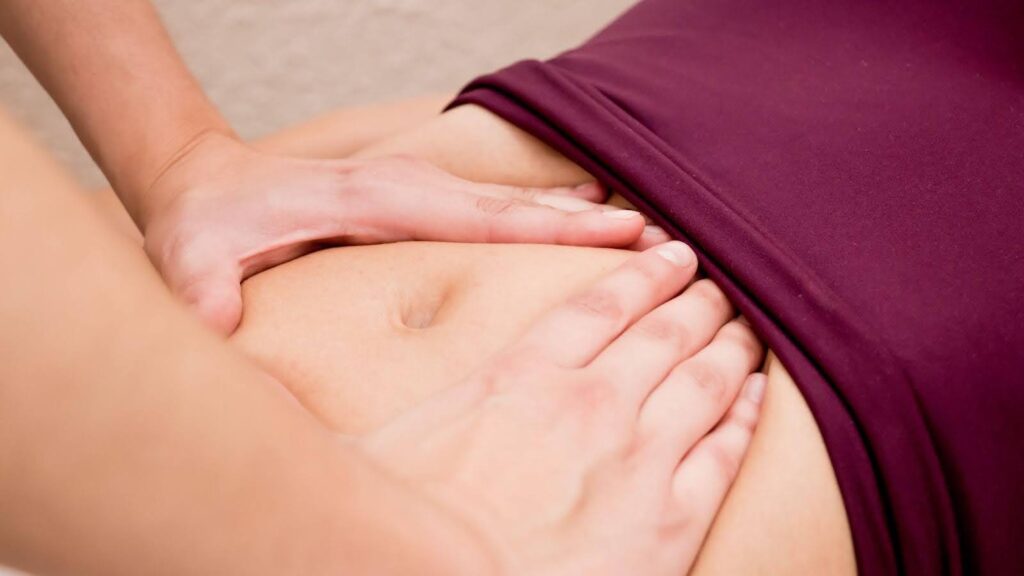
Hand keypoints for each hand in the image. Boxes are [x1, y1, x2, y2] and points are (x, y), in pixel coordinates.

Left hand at [142, 133, 661, 332]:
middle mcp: (411, 189)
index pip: (484, 217)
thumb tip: (215, 320)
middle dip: (593, 222)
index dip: (554, 227)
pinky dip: (544, 213)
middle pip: (520, 207)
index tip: (620, 230)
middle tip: (666, 238)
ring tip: (643, 231)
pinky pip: (495, 209)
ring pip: (514, 204)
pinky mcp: (417, 201)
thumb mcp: (194, 255)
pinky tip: (579, 219)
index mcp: (378, 203)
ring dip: (578, 216)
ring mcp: (417, 191)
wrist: (208, 186)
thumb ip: (203, 286)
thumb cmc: (212, 223)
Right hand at [359, 242, 765, 575]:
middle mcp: (590, 402)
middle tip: (717, 286)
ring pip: (705, 379)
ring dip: (730, 345)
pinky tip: (760, 392)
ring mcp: (637, 457)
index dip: (644, 274)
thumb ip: (409, 402)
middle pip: (664, 332)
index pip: (601, 304)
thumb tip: (347, 389)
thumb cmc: (404, 525)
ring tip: (746, 326)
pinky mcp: (672, 520)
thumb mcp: (385, 440)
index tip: (670, 254)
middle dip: (697, 302)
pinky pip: (727, 452)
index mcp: (522, 375)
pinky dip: (748, 415)